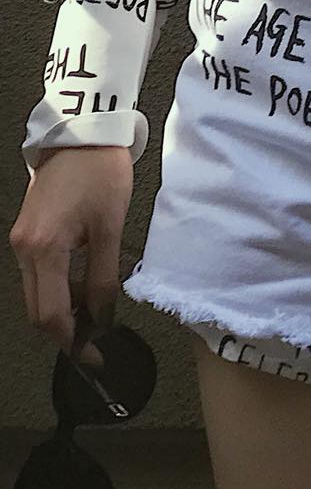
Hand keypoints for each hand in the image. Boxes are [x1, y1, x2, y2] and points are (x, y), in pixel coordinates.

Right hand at [10, 146, 132, 369]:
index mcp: (44, 249)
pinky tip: (84, 285)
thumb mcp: (111, 227)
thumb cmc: (100, 171)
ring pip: (37, 294)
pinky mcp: (27, 233)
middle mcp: (24, 249)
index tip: (94, 356)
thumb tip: (103, 317)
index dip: (74, 342)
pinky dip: (59, 288)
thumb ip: (104, 277)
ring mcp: (22, 241)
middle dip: (66, 331)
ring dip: (64, 309)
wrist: (84, 132)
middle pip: (38, 310)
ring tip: (96, 309)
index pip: (52, 315)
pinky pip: (39, 275)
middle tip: (96, 340)